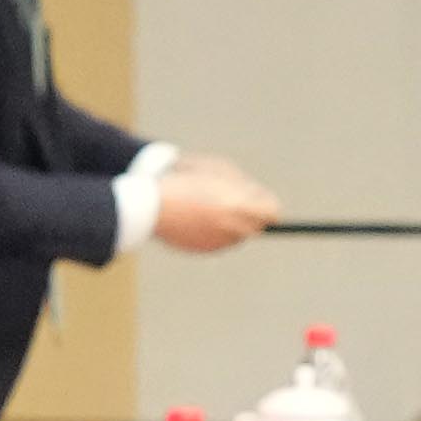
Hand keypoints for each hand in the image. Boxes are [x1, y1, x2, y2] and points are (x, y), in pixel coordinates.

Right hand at [154, 154, 283, 251]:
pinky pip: (218, 240)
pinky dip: (211, 231)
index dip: (265, 203)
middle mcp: (234, 228)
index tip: (257, 199)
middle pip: (256, 226)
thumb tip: (257, 197)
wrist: (148, 204)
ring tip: (207, 206)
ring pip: (237, 234)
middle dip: (248, 214)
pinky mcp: (204, 250)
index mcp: (240, 206)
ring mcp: (219, 242)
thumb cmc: (184, 179)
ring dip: (229, 223)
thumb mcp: (217, 169)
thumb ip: (244, 184)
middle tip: (231, 202)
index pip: (272, 212)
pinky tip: (195, 217)